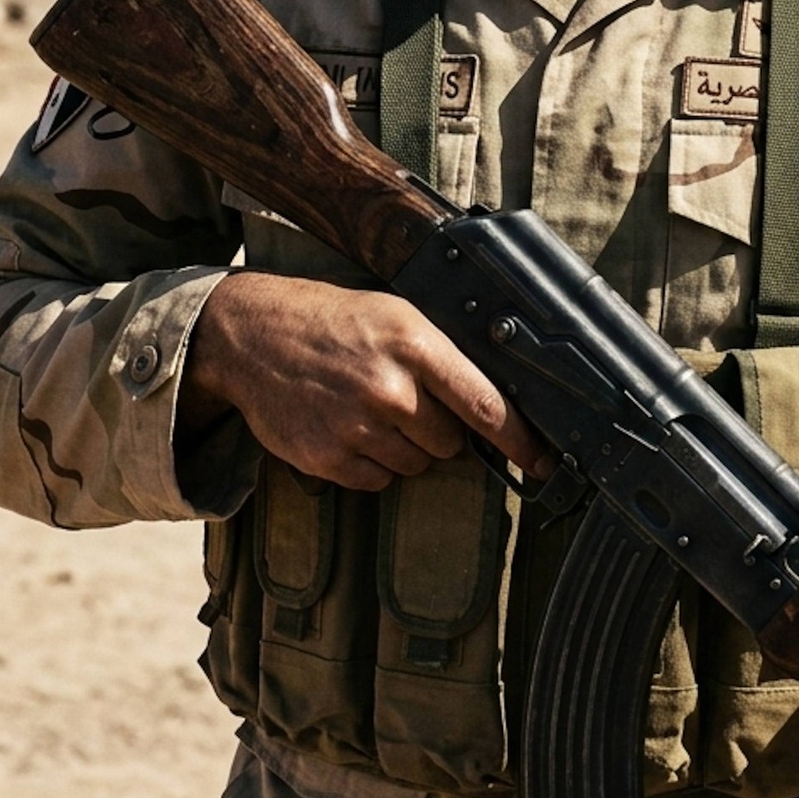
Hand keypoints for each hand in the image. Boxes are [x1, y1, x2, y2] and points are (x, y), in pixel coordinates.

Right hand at [179, 272, 549, 489]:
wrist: (255, 334)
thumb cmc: (333, 321)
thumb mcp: (396, 315)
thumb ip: (444, 356)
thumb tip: (495, 401)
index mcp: (415, 345)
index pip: (485, 405)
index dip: (520, 440)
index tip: (544, 462)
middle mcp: (389, 388)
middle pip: (451, 443)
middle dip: (439, 429)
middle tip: (405, 399)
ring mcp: (356, 427)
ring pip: (416, 465)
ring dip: (405, 447)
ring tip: (370, 408)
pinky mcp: (327, 459)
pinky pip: (377, 482)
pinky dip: (371, 464)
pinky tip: (348, 428)